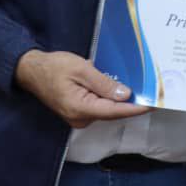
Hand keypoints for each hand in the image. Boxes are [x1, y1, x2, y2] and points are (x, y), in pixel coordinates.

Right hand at [14, 49, 151, 128]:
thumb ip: (104, 84)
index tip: (153, 104)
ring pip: (107, 110)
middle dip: (132, 104)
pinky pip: (99, 107)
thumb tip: (125, 95)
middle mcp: (80, 118)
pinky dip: (111, 99)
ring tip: (142, 90)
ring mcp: (79, 117)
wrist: (31, 70)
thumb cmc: (55, 67)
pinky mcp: (78, 112)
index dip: (135, 108)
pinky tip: (122, 89)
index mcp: (80, 108)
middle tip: (152, 93)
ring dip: (122, 101)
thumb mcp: (82, 70)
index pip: (114, 111)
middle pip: (113, 113)